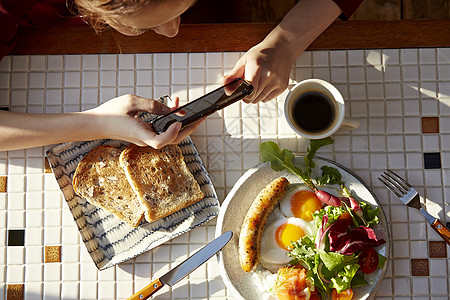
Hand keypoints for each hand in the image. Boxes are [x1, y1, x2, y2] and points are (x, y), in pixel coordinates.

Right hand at [87, 94, 201, 148]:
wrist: (95, 123)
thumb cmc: (110, 112)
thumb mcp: (131, 101)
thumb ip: (152, 104)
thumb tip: (171, 108)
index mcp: (140, 135)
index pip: (161, 141)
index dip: (172, 132)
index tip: (177, 120)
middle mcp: (145, 140)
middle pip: (172, 140)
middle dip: (188, 129)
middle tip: (201, 117)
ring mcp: (146, 139)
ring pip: (169, 136)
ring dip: (179, 122)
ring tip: (183, 106)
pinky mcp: (145, 135)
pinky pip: (161, 130)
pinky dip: (169, 121)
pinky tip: (171, 108)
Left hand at [222, 41, 294, 103]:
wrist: (281, 48)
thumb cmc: (262, 53)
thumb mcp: (244, 61)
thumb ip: (233, 75)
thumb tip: (223, 84)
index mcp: (258, 68)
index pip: (248, 91)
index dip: (241, 93)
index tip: (239, 90)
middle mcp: (269, 76)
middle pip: (252, 98)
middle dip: (246, 94)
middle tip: (248, 82)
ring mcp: (277, 82)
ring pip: (259, 100)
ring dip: (254, 95)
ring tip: (257, 81)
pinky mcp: (282, 87)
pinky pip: (267, 99)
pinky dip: (263, 95)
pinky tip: (264, 83)